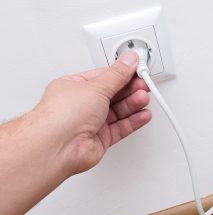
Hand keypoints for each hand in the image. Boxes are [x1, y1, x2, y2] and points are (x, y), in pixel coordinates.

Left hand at [33, 51, 151, 174]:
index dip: (122, 73)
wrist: (59, 146)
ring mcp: (91, 122)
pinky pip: (121, 127)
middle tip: (144, 84)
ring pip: (118, 111)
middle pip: (113, 94)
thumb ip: (117, 75)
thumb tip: (128, 61)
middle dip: (130, 89)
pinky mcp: (100, 139)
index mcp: (75, 87)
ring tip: (144, 98)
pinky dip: (133, 121)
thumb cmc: (63, 115)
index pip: (103, 76)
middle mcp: (82, 105)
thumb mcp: (96, 86)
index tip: (137, 70)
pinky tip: (143, 115)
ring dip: (133, 104)